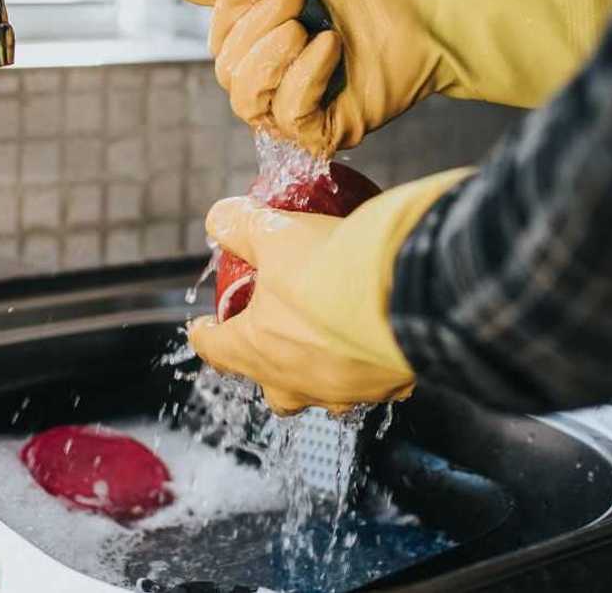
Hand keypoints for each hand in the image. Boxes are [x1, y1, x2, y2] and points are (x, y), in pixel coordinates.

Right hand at [176, 0, 611, 155]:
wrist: (422, 12)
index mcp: (261, 54)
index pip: (218, 44)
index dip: (227, 12)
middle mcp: (274, 89)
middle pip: (229, 74)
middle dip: (254, 31)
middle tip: (296, 0)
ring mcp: (298, 116)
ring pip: (249, 101)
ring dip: (272, 57)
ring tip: (307, 26)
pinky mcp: (325, 133)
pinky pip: (290, 114)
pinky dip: (305, 76)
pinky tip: (330, 47)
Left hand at [188, 167, 477, 414]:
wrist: (409, 290)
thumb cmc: (332, 270)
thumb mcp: (276, 234)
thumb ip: (241, 226)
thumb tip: (220, 218)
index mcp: (257, 350)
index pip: (216, 350)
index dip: (206, 336)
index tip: (202, 328)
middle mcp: (296, 384)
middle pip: (272, 389)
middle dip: (268, 367)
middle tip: (273, 340)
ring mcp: (343, 392)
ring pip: (324, 393)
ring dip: (321, 371)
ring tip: (330, 341)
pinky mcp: (387, 389)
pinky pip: (374, 384)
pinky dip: (371, 366)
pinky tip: (378, 340)